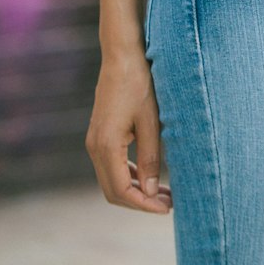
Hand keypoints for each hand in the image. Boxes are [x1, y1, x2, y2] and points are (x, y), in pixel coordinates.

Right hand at [85, 45, 172, 212]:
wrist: (122, 55)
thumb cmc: (139, 83)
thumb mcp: (151, 121)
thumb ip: (150, 158)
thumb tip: (152, 192)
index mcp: (106, 145)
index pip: (122, 191)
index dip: (144, 204)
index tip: (166, 209)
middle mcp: (95, 146)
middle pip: (114, 191)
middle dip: (140, 201)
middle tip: (169, 204)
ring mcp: (95, 140)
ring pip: (112, 180)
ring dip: (136, 190)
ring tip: (164, 193)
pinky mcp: (100, 134)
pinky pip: (111, 165)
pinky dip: (129, 176)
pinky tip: (151, 176)